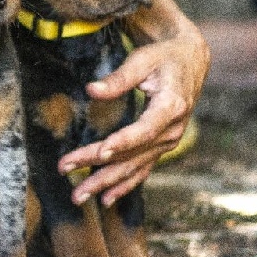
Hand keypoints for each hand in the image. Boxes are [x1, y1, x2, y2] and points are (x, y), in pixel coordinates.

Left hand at [57, 30, 209, 206]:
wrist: (190, 62)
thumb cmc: (164, 58)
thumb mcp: (143, 60)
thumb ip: (119, 78)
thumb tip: (91, 90)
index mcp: (171, 107)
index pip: (144, 130)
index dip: (123, 142)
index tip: (100, 151)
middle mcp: (172, 131)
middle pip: (131, 154)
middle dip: (97, 165)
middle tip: (66, 170)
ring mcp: (168, 142)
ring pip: (133, 167)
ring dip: (104, 183)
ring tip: (78, 196)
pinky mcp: (161, 147)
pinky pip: (142, 170)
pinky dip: (124, 186)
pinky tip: (106, 199)